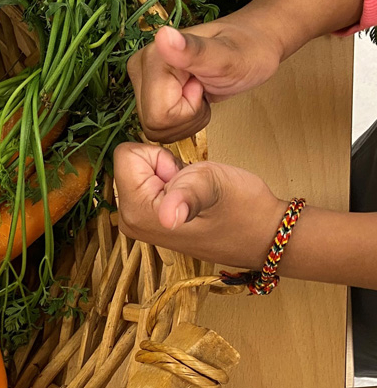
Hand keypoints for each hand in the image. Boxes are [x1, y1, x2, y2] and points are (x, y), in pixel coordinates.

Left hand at [113, 142, 285, 268]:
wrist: (261, 232)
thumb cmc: (240, 206)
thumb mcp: (211, 184)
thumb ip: (184, 191)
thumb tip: (168, 217)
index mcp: (136, 212)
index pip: (126, 155)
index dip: (158, 157)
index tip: (181, 177)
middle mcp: (129, 220)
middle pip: (131, 164)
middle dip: (161, 167)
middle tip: (191, 186)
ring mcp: (137, 222)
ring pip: (141, 173)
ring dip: (167, 176)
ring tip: (193, 193)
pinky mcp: (148, 221)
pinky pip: (149, 186)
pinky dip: (169, 186)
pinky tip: (190, 200)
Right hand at [127, 21, 280, 142]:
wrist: (252, 46)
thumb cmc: (246, 51)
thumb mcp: (226, 56)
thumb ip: (194, 49)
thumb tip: (164, 35)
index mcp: (152, 57)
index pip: (158, 115)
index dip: (188, 109)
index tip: (203, 83)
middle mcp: (140, 67)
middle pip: (153, 124)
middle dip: (186, 116)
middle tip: (204, 89)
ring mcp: (142, 81)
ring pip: (155, 129)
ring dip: (186, 120)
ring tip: (201, 92)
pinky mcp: (149, 93)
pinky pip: (159, 127)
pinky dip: (183, 121)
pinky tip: (195, 98)